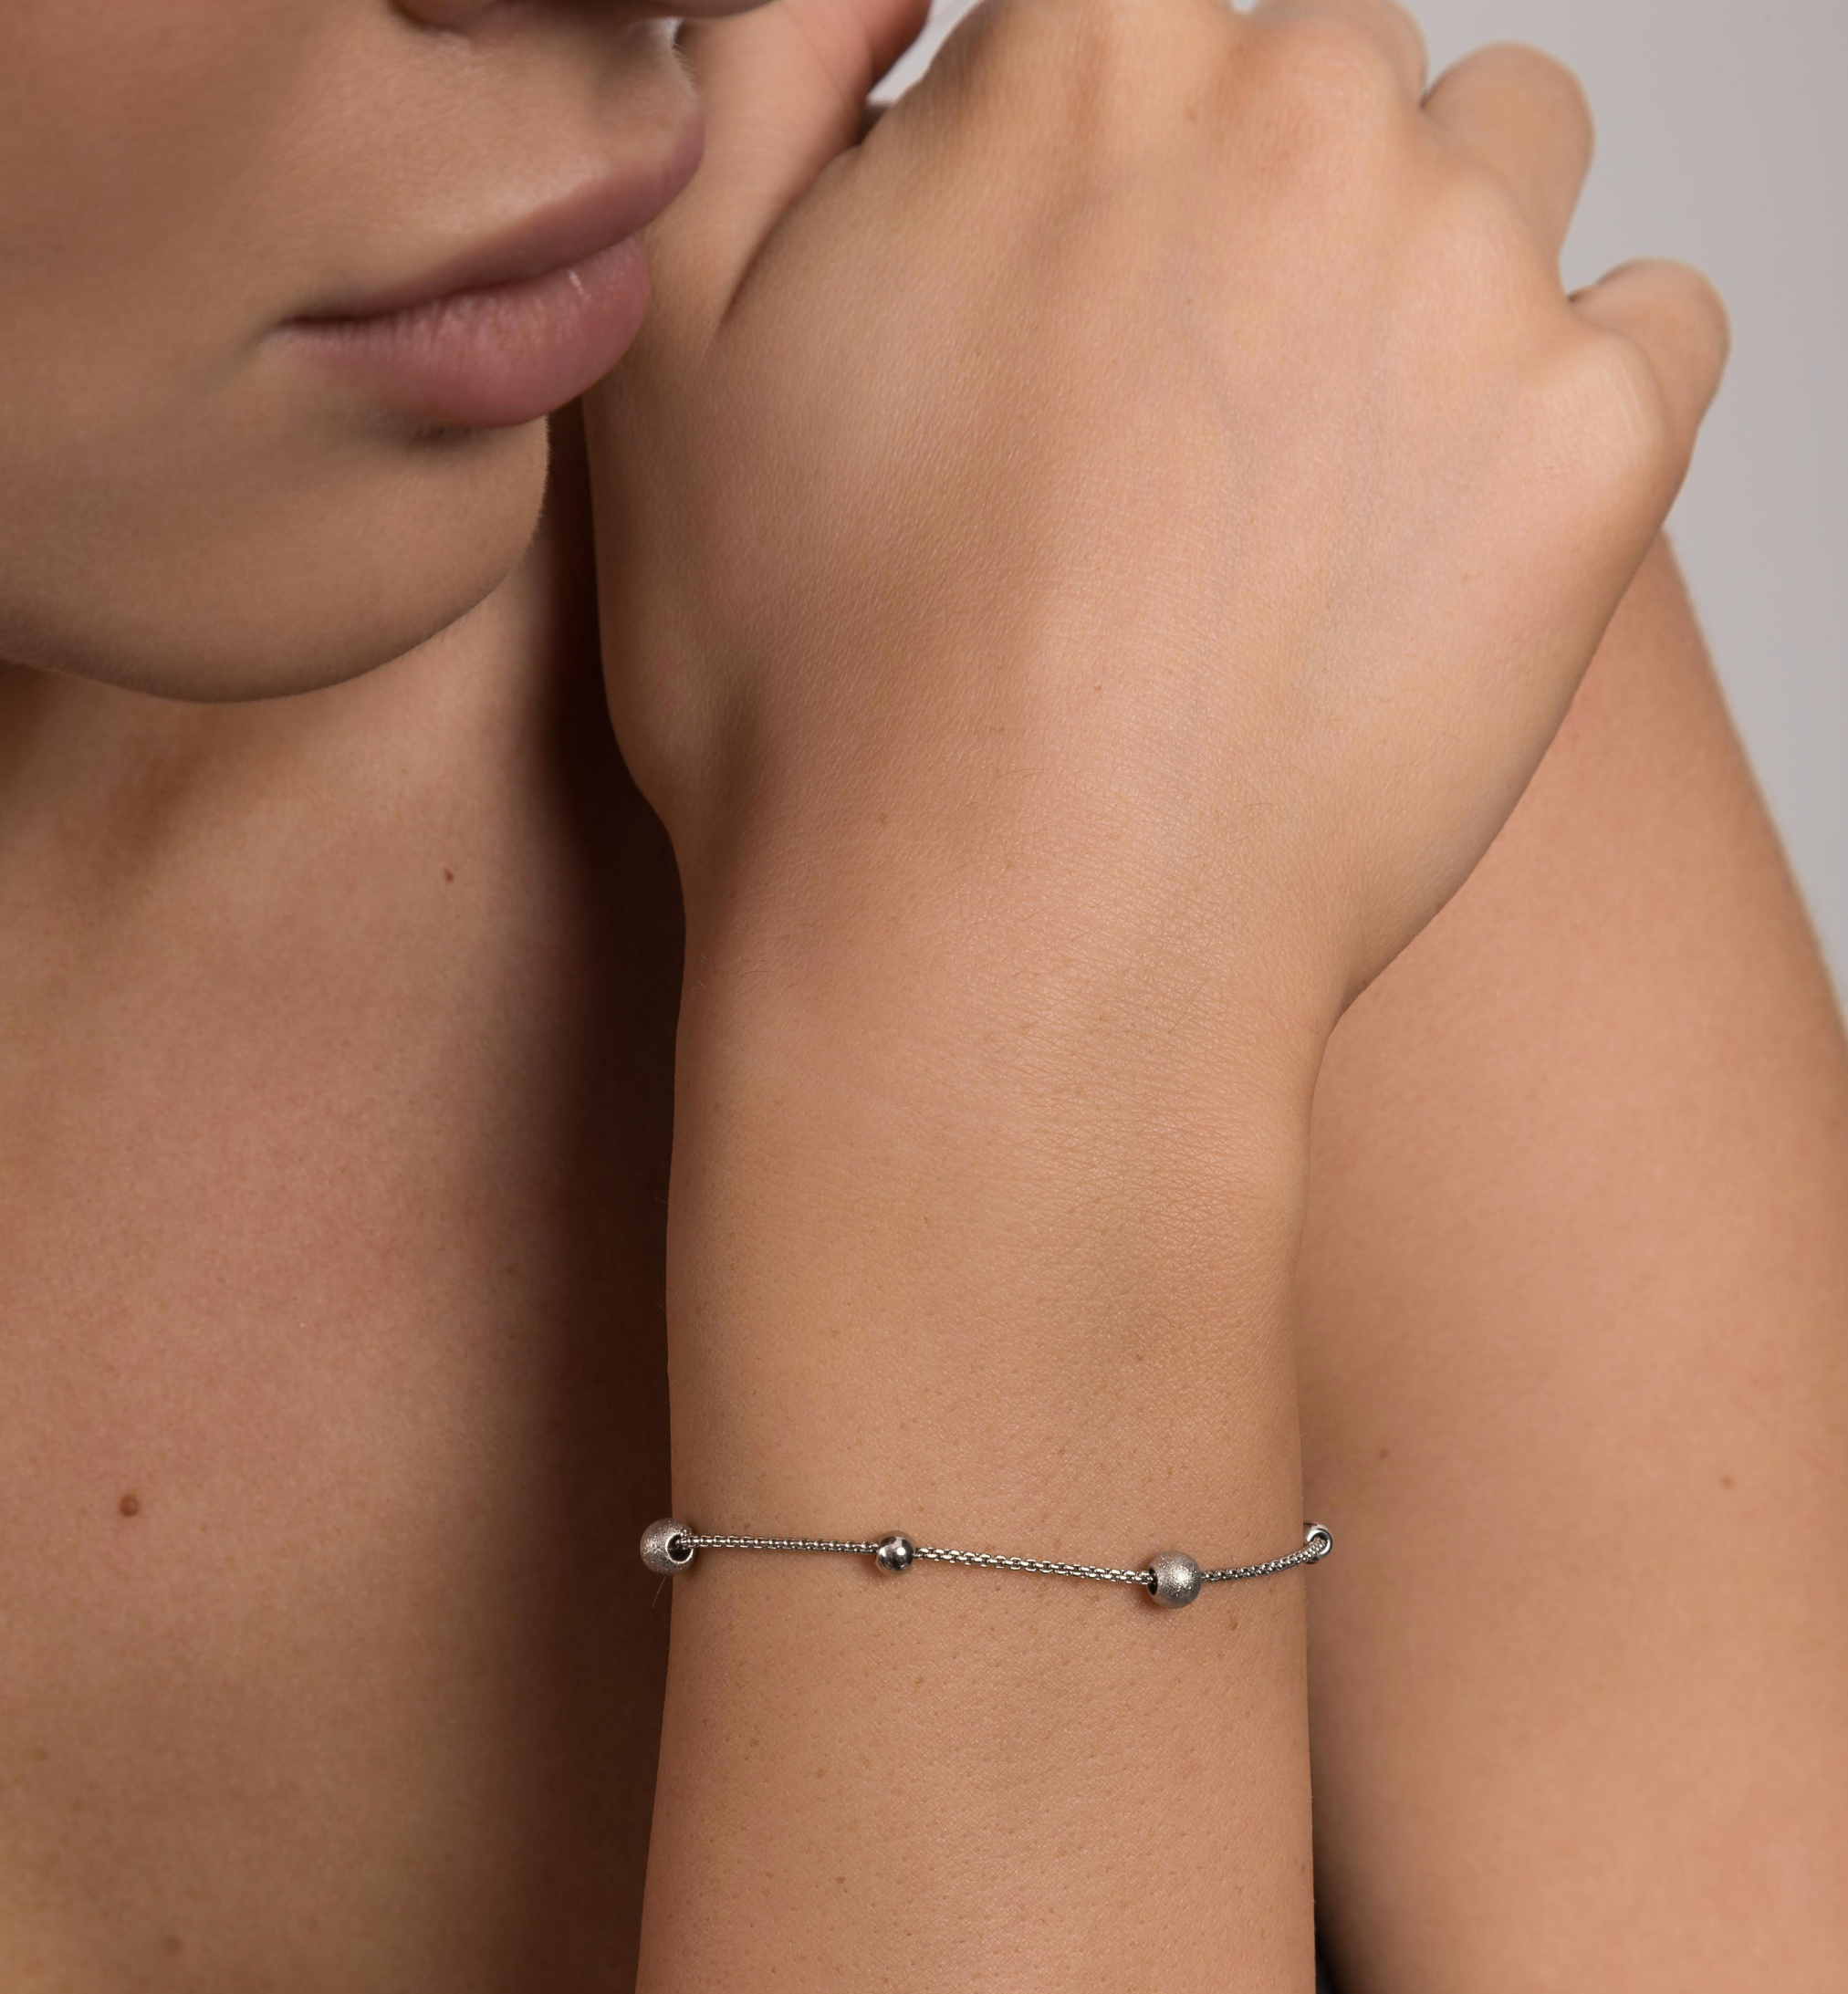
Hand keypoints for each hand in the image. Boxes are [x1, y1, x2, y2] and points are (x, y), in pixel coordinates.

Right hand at [590, 0, 1725, 1055]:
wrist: (1002, 967)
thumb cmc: (821, 705)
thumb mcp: (671, 336)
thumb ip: (777, 69)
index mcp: (1092, 50)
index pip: (1137, 11)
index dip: (1085, 163)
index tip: (1065, 309)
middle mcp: (1310, 114)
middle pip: (1326, 78)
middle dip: (1259, 212)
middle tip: (1169, 436)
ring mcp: (1475, 280)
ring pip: (1505, 168)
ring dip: (1426, 276)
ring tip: (1307, 488)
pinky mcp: (1594, 455)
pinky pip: (1652, 331)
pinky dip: (1571, 404)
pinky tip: (1441, 533)